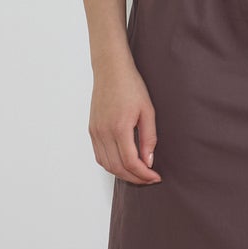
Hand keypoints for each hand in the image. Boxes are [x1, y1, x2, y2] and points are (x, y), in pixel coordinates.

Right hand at [90, 59, 161, 183]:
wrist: (110, 70)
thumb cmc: (131, 86)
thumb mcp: (147, 111)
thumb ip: (149, 138)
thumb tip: (149, 161)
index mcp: (119, 128)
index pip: (131, 162)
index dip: (144, 174)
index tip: (156, 177)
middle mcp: (103, 132)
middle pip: (117, 168)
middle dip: (135, 177)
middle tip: (149, 179)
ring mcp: (95, 132)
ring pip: (106, 164)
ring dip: (122, 173)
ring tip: (138, 173)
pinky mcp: (91, 129)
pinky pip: (99, 155)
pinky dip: (111, 165)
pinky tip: (123, 164)